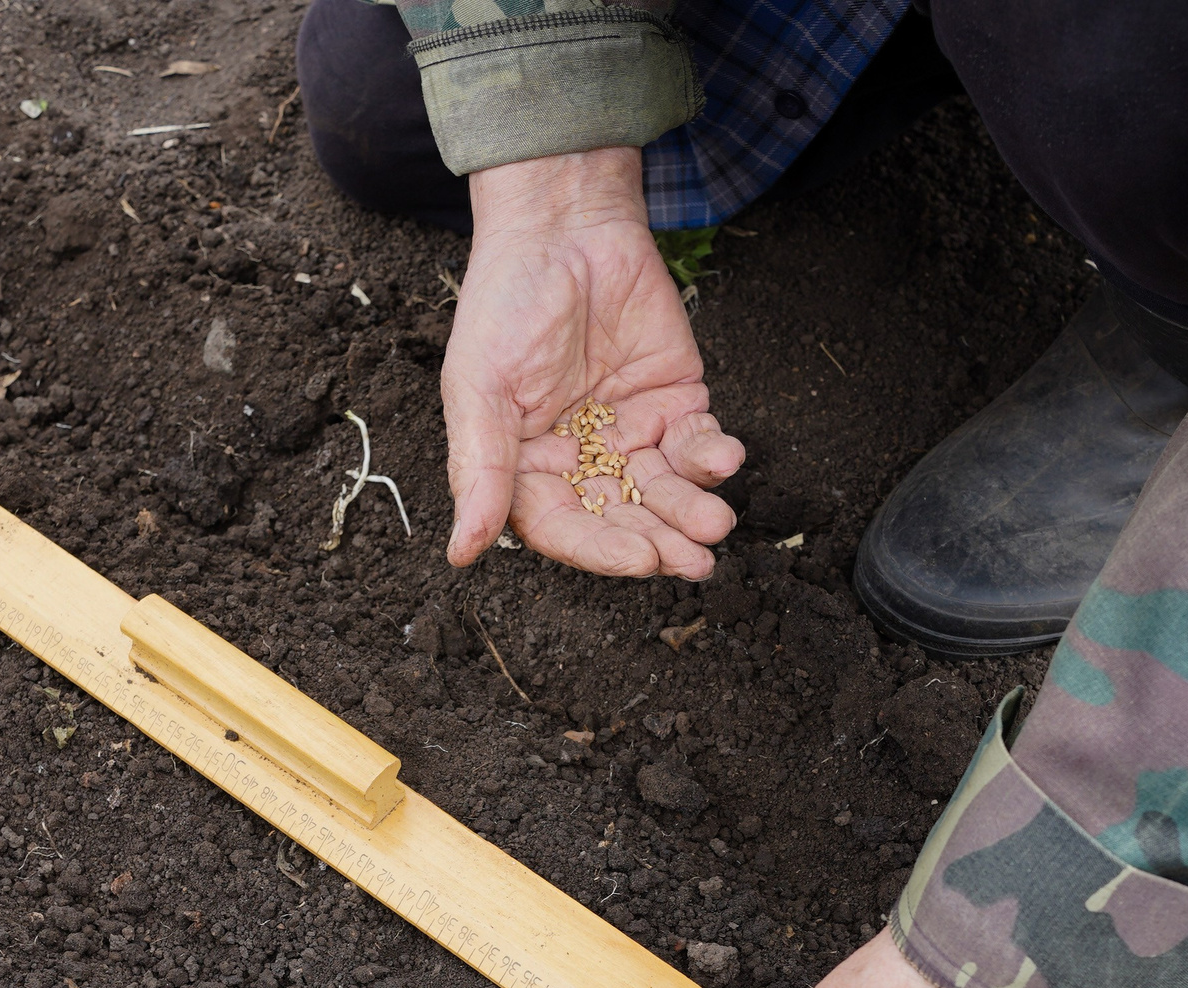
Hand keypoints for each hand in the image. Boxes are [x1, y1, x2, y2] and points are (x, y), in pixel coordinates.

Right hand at [441, 147, 743, 575]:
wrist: (564, 225)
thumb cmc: (505, 303)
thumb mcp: (479, 389)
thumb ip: (480, 471)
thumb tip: (463, 553)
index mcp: (527, 469)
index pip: (566, 529)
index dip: (601, 549)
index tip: (639, 559)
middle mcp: (580, 461)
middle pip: (624, 520)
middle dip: (661, 543)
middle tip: (694, 562)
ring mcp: (631, 432)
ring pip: (667, 492)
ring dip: (694, 511)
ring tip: (716, 524)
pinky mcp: (676, 399)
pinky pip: (699, 444)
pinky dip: (714, 456)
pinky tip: (724, 457)